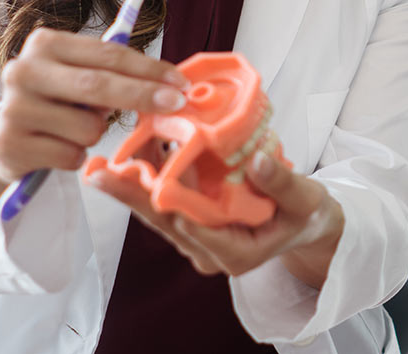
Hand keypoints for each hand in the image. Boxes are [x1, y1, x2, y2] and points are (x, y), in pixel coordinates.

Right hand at [0, 28, 189, 204]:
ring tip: (73, 129)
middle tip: (176, 104)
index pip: (108, 54)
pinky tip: (57, 147)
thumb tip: (169, 82)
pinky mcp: (10, 145)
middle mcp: (22, 71)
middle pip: (98, 85)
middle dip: (143, 95)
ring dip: (94, 133)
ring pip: (88, 127)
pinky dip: (75, 156)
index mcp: (44, 44)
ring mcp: (13, 108)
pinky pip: (71, 156)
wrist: (4, 138)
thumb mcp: (77, 76)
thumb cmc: (56, 102)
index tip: (180, 82)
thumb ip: (112, 72)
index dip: (149, 69)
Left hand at [87, 151, 345, 286]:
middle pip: (166, 221)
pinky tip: (130, 154)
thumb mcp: (305, 199)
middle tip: (100, 174)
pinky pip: (166, 201)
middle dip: (132, 195)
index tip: (151, 184)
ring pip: (159, 212)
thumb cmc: (307, 214)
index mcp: (236, 254)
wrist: (305, 223)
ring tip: (103, 162)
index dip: (173, 206)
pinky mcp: (192, 224)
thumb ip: (281, 184)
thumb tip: (257, 161)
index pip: (199, 231)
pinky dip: (149, 177)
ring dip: (132, 185)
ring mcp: (198, 240)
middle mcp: (210, 252)